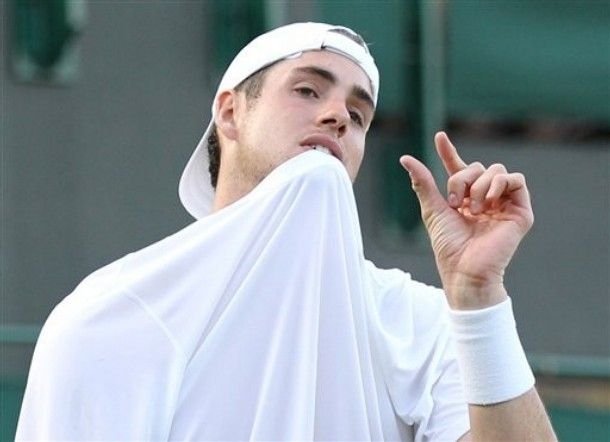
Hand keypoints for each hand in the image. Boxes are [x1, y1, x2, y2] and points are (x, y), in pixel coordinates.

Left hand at [400, 132, 533, 309]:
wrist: (465, 268)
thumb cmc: (448, 245)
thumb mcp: (432, 209)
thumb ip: (423, 182)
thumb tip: (405, 158)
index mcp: (465, 199)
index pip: (460, 168)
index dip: (449, 152)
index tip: (439, 137)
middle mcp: (486, 199)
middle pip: (478, 167)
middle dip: (462, 179)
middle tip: (455, 203)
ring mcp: (504, 204)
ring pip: (496, 170)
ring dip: (480, 185)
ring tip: (472, 208)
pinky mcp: (520, 211)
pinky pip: (517, 180)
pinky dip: (500, 183)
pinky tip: (487, 201)